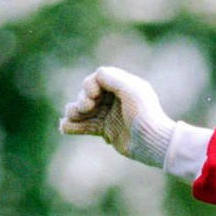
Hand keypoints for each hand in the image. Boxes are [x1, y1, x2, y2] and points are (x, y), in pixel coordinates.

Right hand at [59, 67, 174, 167]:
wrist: (152, 142)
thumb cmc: (145, 114)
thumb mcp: (132, 91)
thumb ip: (114, 78)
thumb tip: (97, 73)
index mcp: (122, 86)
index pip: (98, 78)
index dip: (90, 85)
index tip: (93, 95)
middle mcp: (114, 99)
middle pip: (88, 94)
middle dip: (82, 100)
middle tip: (86, 108)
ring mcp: (109, 115)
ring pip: (84, 110)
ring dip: (74, 112)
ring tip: (70, 117)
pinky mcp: (106, 131)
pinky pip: (86, 126)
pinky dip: (74, 127)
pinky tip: (63, 128)